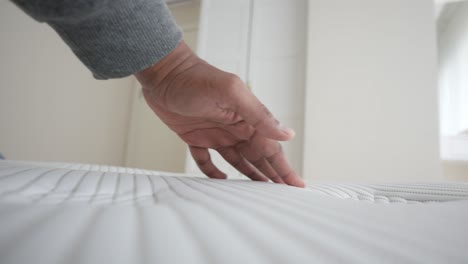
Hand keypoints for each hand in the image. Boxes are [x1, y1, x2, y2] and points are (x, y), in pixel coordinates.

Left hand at [135, 41, 304, 187]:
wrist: (163, 73)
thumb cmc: (196, 79)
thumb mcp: (231, 94)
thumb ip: (258, 114)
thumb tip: (287, 133)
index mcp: (247, 118)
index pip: (271, 148)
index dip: (284, 168)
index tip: (297, 185)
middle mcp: (235, 127)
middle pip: (258, 157)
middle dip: (272, 176)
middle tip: (282, 196)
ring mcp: (216, 133)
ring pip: (237, 161)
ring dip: (249, 175)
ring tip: (259, 193)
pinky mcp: (196, 137)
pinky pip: (207, 160)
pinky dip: (213, 171)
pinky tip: (221, 179)